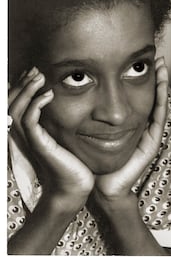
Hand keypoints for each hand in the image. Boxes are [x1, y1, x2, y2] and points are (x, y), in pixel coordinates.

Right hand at [8, 67, 93, 206]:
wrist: (74, 187)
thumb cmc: (73, 161)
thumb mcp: (65, 137)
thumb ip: (59, 122)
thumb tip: (66, 104)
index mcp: (29, 132)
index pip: (16, 104)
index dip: (21, 87)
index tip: (33, 73)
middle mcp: (25, 135)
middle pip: (11, 104)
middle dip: (22, 84)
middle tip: (35, 70)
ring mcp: (30, 141)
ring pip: (17, 109)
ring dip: (27, 90)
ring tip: (40, 76)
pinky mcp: (40, 146)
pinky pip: (29, 122)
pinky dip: (36, 105)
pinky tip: (48, 94)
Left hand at [93, 57, 168, 206]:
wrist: (102, 186)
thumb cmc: (95, 160)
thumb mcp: (91, 130)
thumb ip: (90, 114)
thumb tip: (75, 91)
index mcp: (132, 123)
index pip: (140, 95)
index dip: (140, 78)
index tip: (141, 60)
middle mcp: (143, 126)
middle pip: (153, 96)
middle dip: (156, 76)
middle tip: (157, 56)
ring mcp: (150, 134)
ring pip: (159, 103)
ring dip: (163, 83)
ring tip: (162, 66)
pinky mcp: (152, 142)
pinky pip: (159, 116)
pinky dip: (162, 100)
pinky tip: (162, 85)